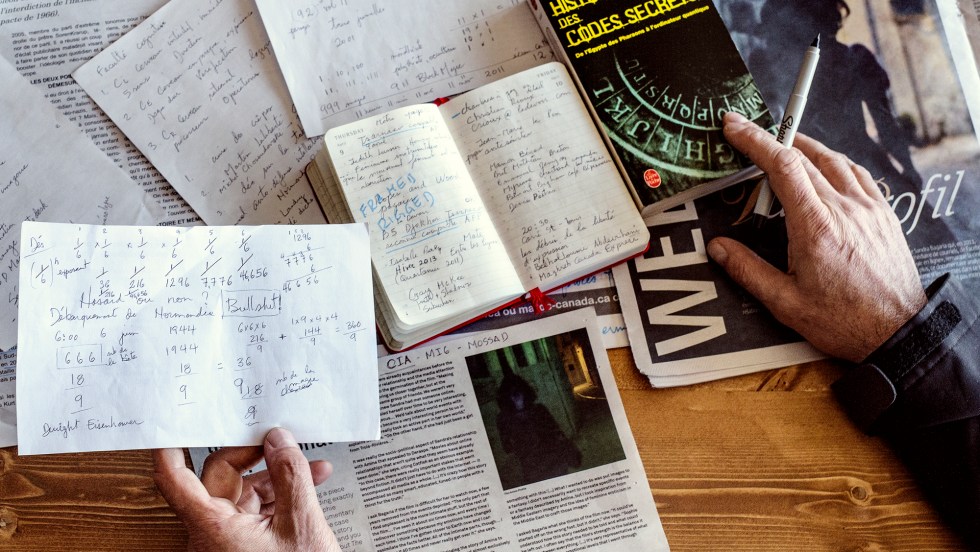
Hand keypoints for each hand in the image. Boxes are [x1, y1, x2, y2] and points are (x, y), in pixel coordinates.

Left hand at [152, 428, 339, 551]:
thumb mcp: (302, 525)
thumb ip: (291, 476)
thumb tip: (280, 440)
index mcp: (211, 527)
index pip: (174, 478)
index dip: (170, 446)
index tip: (174, 419)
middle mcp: (211, 533)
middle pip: (217, 476)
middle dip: (253, 454)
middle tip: (278, 437)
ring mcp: (227, 541)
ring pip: (241, 492)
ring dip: (274, 476)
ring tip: (309, 466)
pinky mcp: (245, 547)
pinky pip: (256, 510)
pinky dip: (280, 495)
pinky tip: (309, 485)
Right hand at [707, 112, 926, 362]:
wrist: (898, 331)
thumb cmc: (844, 321)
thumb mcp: (785, 302)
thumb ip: (748, 270)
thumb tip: (718, 247)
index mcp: (815, 227)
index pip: (781, 166)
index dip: (754, 140)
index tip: (733, 126)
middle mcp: (844, 208)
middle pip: (803, 156)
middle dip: (770, 141)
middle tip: (746, 138)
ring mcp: (867, 208)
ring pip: (832, 159)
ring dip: (803, 147)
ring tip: (781, 147)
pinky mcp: (883, 214)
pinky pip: (856, 173)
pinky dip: (833, 162)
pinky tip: (824, 167)